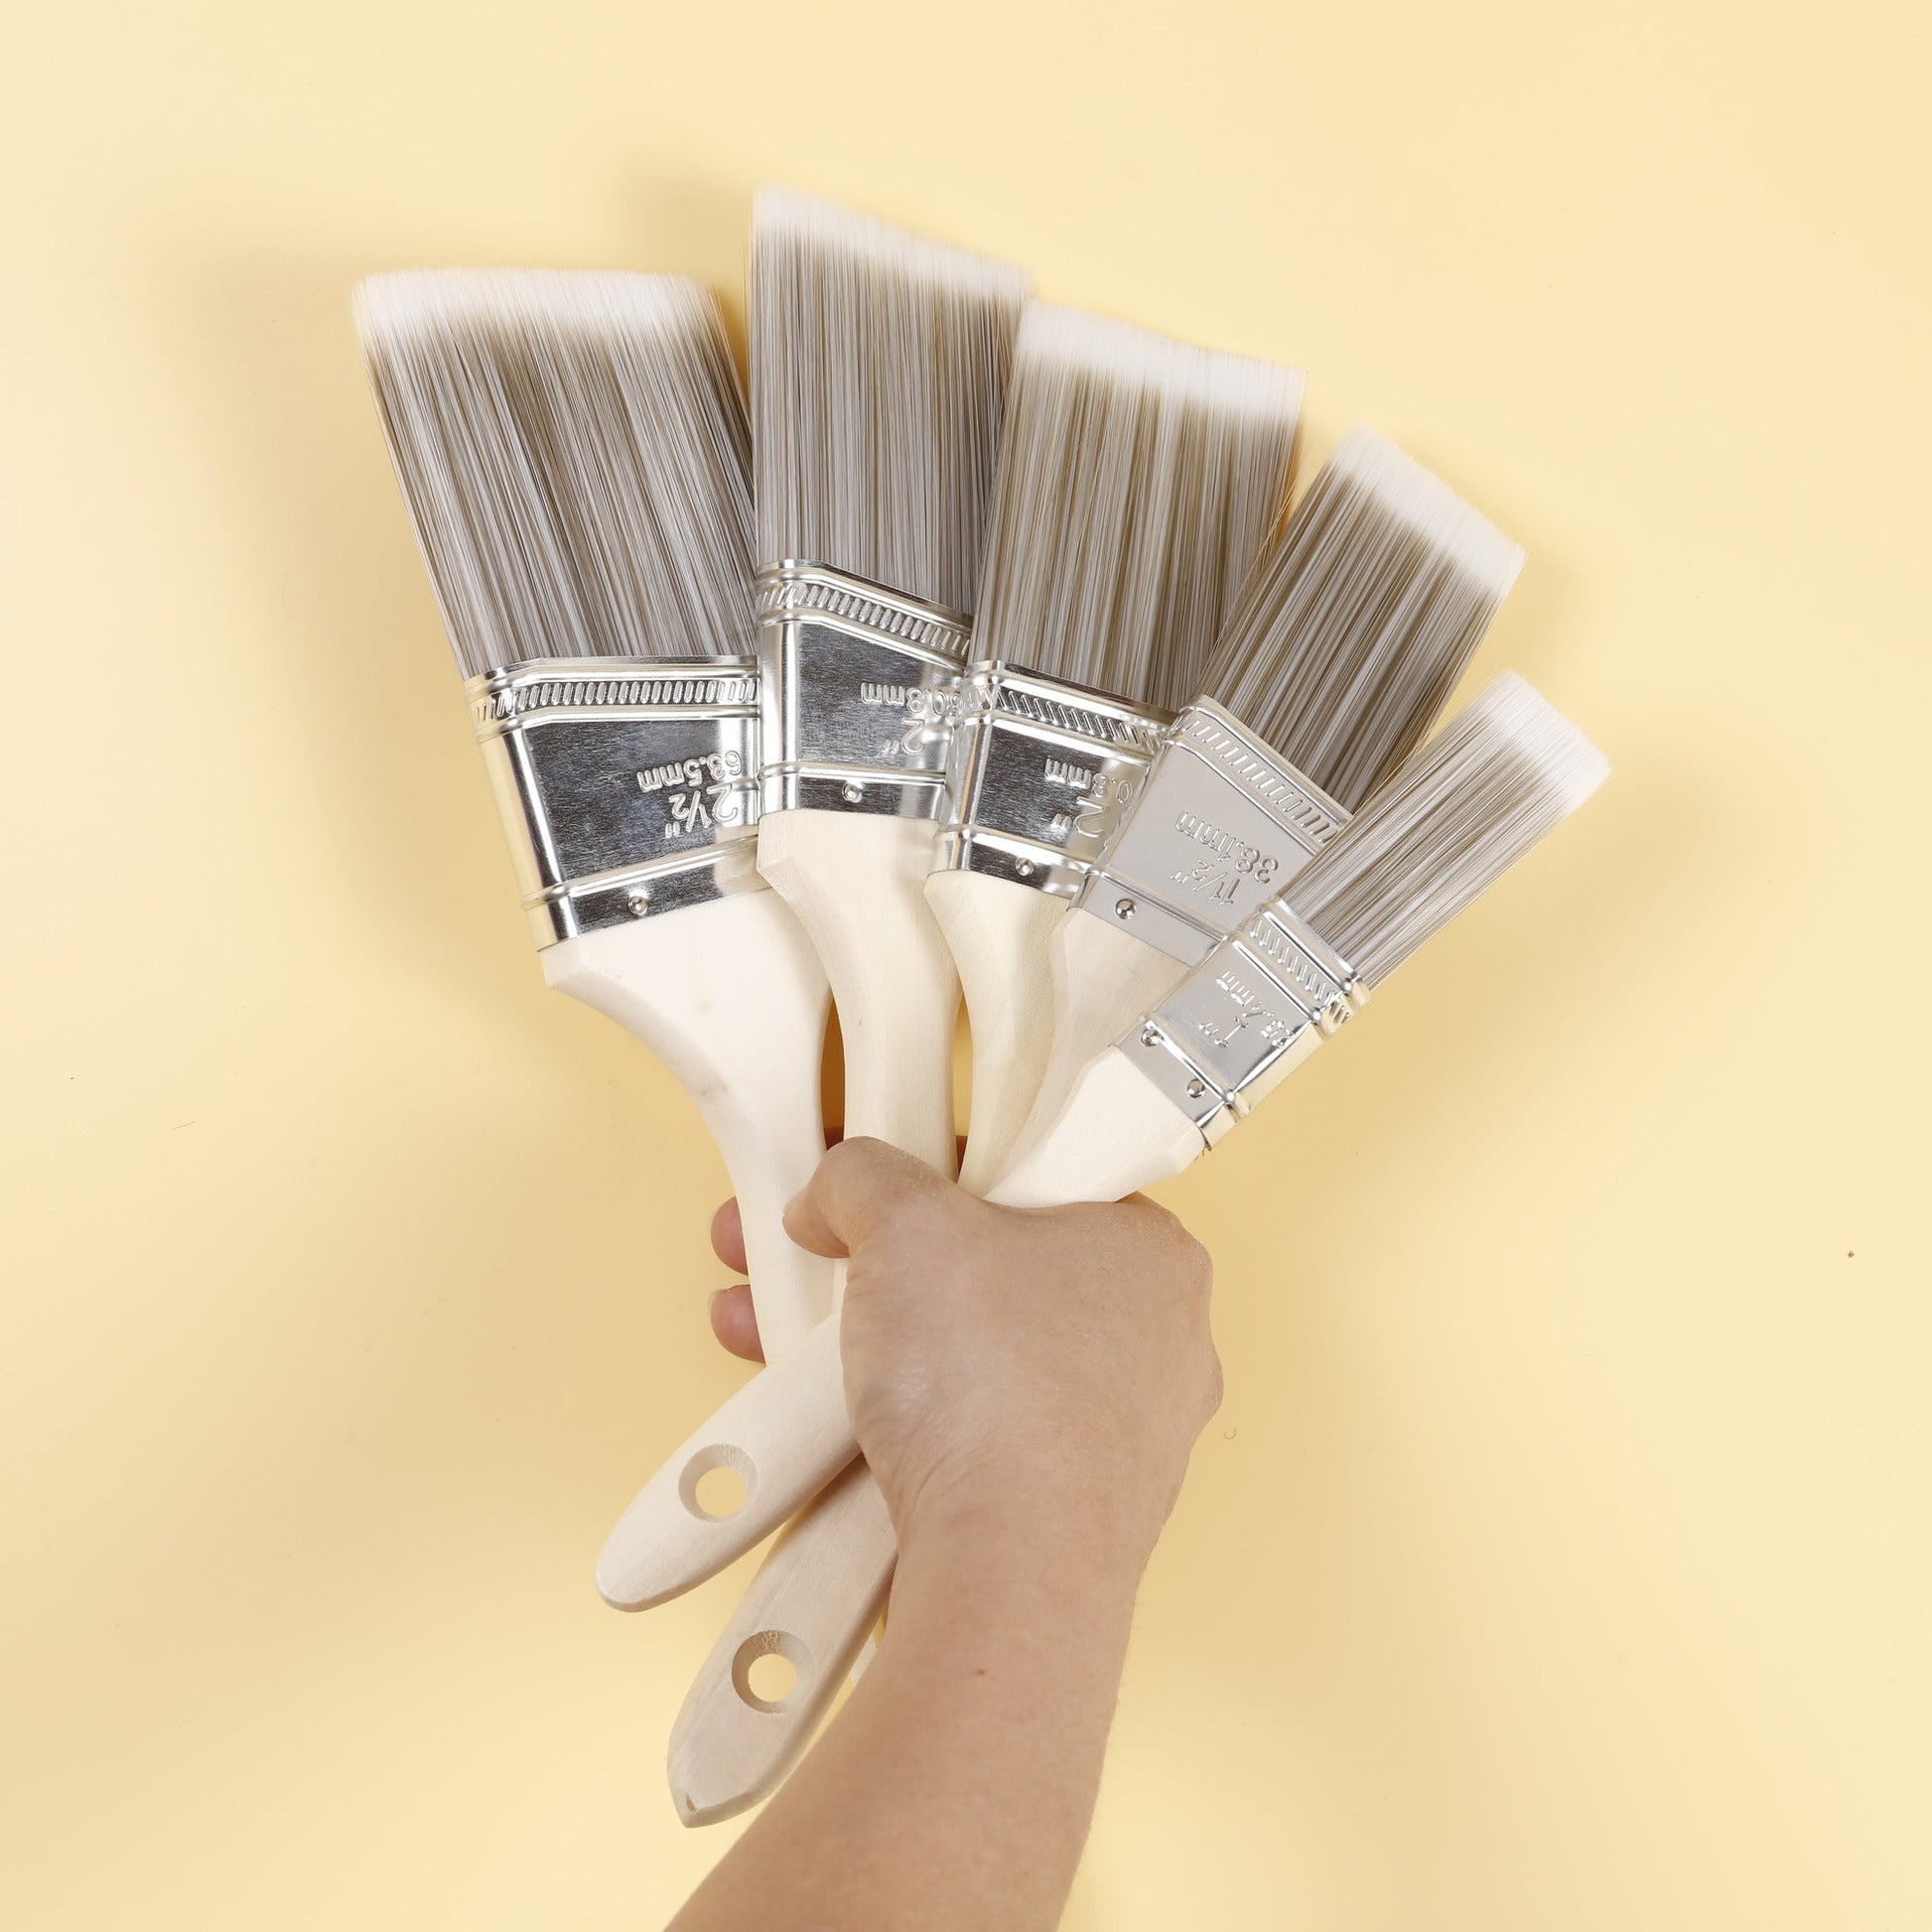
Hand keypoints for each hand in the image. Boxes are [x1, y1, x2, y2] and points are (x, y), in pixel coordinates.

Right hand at [706, 1139, 1220, 1576]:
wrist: (1007, 1575)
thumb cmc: (995, 1387)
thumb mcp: (905, 1223)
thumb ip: (861, 1178)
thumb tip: (833, 1192)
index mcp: (1150, 1251)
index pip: (1039, 1178)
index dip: (939, 1170)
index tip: (871, 1184)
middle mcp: (1152, 1343)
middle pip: (990, 1270)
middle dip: (873, 1260)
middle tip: (799, 1251)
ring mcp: (1116, 1435)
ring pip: (968, 1357)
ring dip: (861, 1336)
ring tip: (761, 1325)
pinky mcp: (1066, 1508)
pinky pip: (966, 1436)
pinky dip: (888, 1416)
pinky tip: (804, 1411)